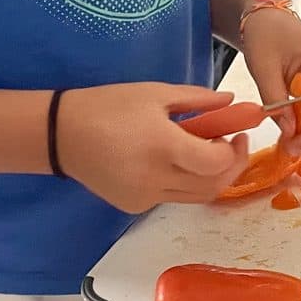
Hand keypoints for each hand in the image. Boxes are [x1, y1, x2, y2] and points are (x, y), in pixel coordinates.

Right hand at [55, 83, 249, 212]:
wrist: (61, 134)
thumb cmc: (109, 105)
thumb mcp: (156, 93)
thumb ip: (199, 100)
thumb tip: (232, 102)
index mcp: (162, 146)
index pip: (215, 163)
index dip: (235, 151)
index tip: (238, 134)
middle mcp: (156, 178)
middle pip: (213, 186)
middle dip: (232, 166)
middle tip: (233, 145)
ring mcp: (144, 197)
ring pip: (195, 197)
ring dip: (211, 177)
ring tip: (206, 152)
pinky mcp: (134, 207)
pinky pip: (172, 198)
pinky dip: (184, 183)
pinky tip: (175, 162)